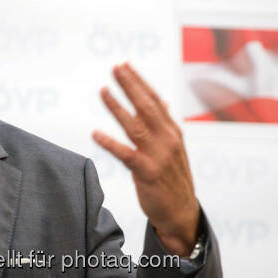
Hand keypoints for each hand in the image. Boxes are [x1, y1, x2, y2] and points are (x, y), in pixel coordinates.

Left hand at [93, 62, 199, 255]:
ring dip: (118, 108)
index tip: (125, 65)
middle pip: (146, 107)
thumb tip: (163, 101)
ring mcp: (158, 156)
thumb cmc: (173, 178)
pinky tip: (96, 133)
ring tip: (103, 91)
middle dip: (130, 86)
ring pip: (136, 127)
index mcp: (172, 131)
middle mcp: (167, 140)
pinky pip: (126, 155)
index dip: (139, 82)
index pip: (155, 100)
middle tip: (115, 68)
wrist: (181, 212)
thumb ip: (165, 124)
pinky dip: (111, 143)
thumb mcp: (173, 148)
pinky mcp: (147, 174)